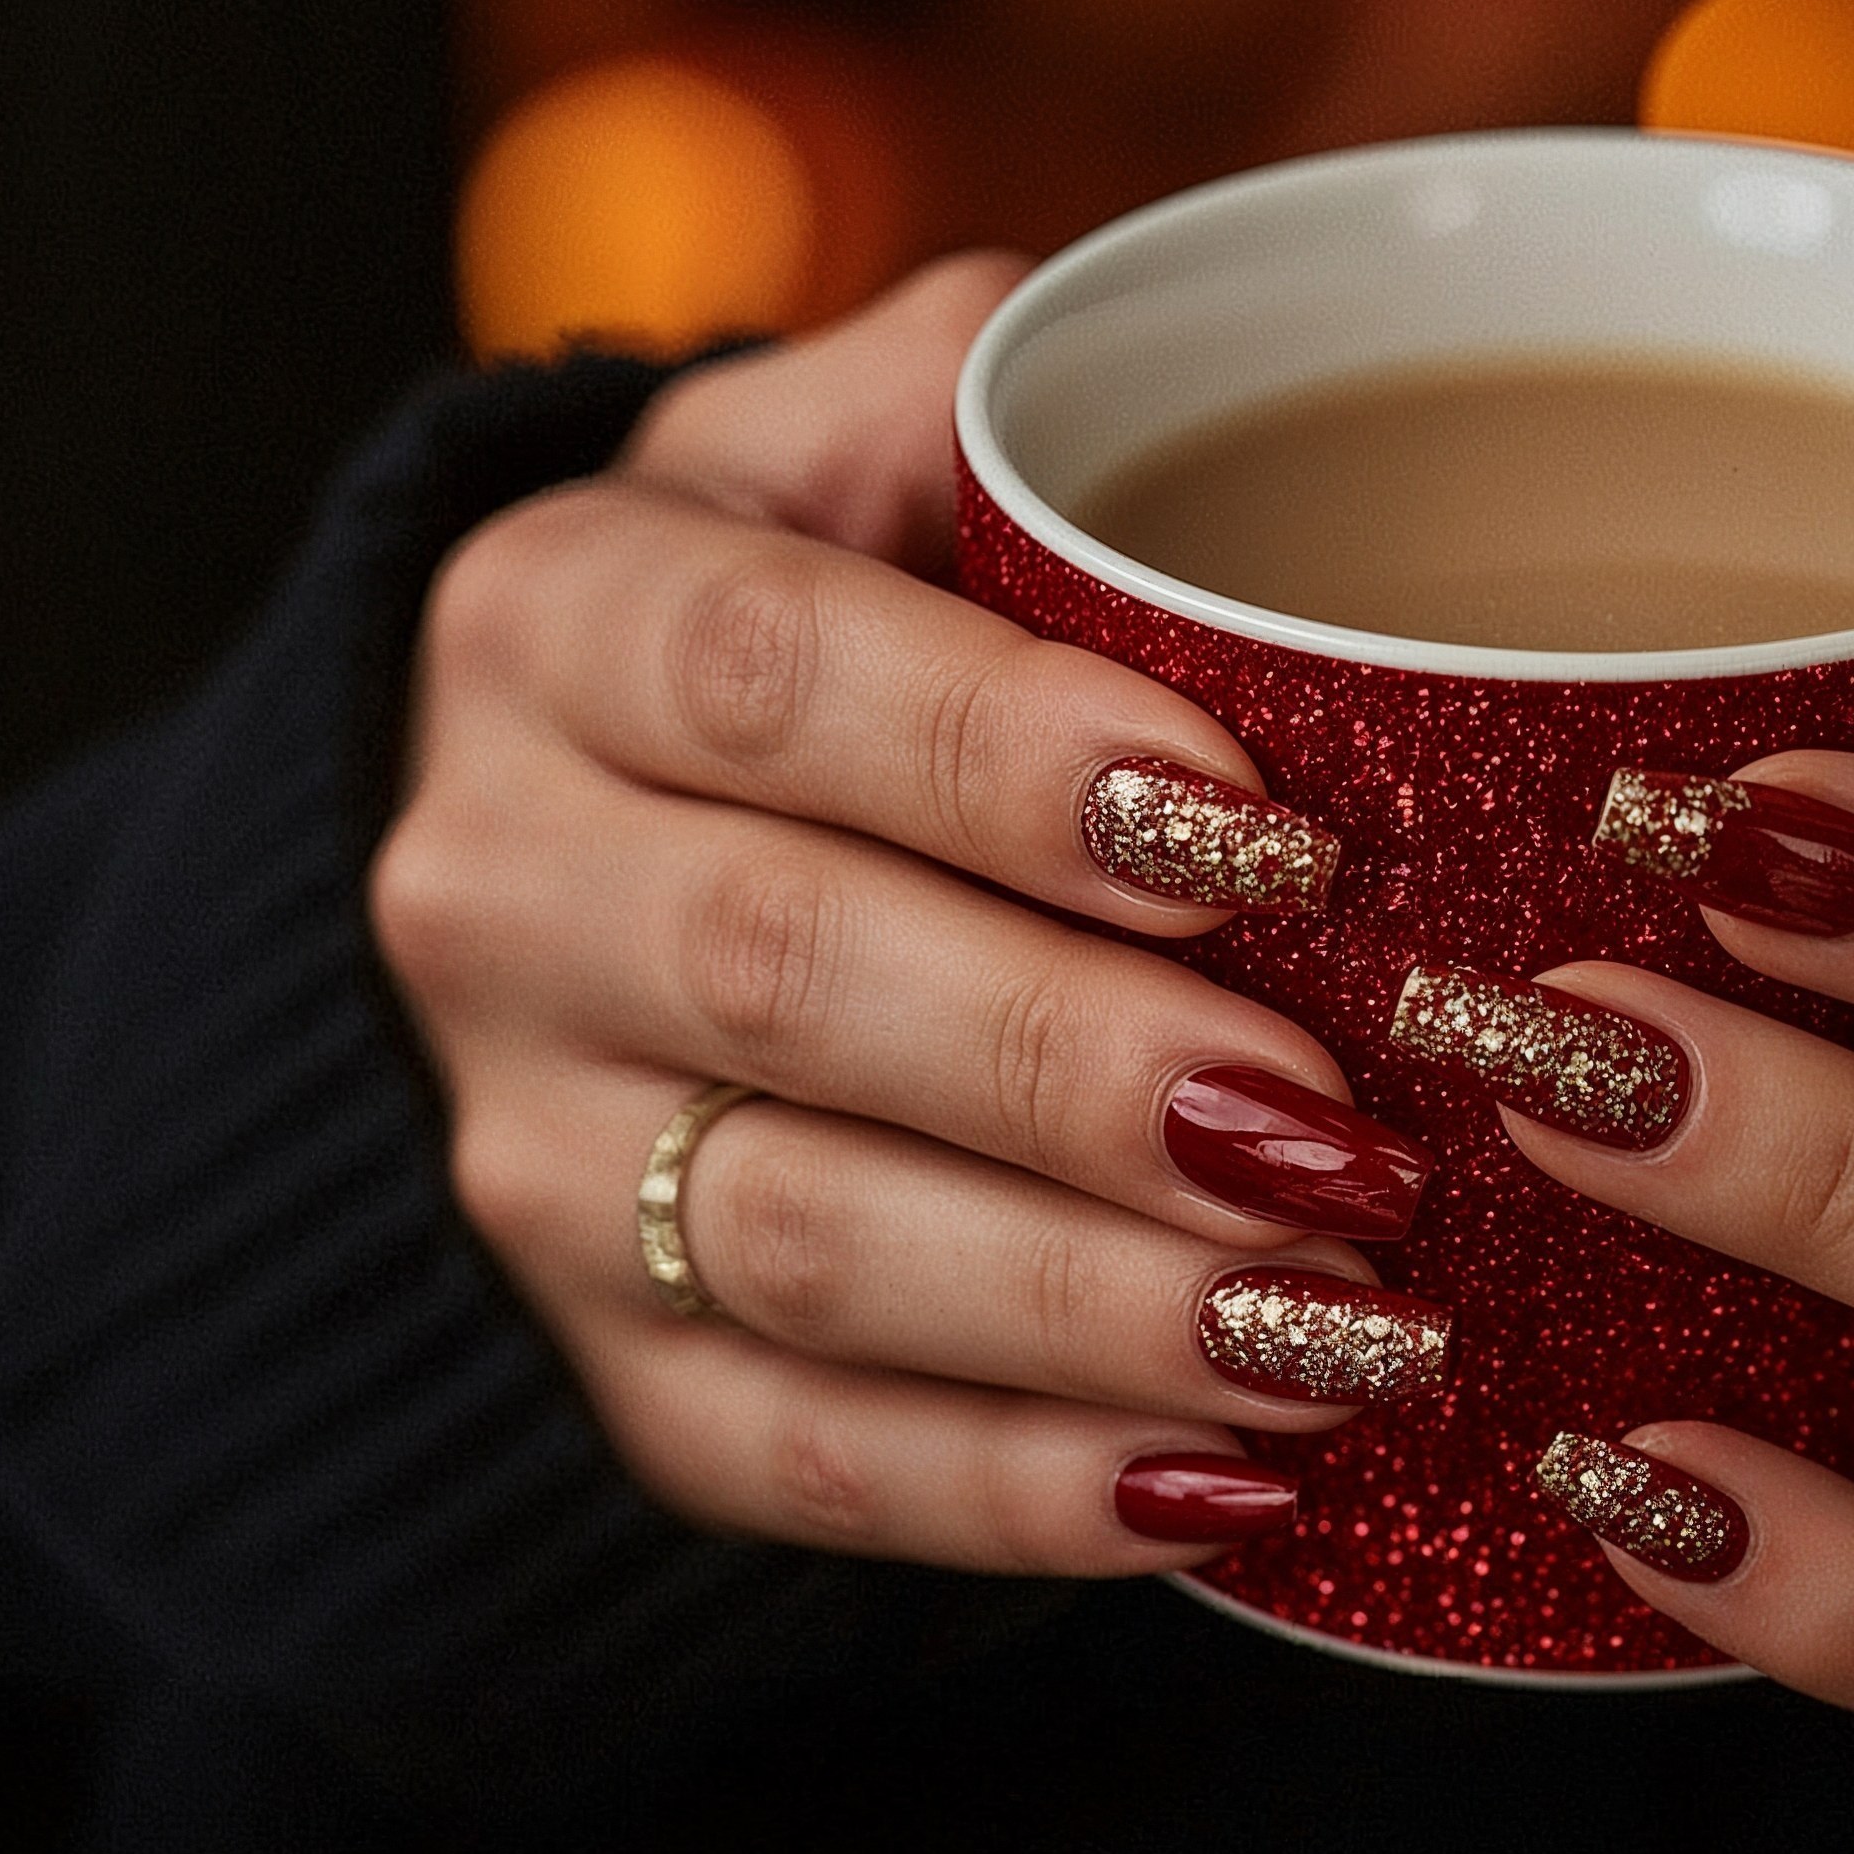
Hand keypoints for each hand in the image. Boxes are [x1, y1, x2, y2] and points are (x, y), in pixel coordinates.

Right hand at [371, 262, 1444, 1575]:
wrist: (552, 880)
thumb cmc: (785, 653)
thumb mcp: (815, 472)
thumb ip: (958, 405)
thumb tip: (1146, 358)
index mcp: (562, 623)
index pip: (770, 680)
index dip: (1005, 756)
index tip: (1254, 831)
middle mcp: (502, 886)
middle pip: (790, 978)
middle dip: (1084, 1068)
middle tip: (1351, 1129)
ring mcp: (530, 1148)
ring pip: (800, 1242)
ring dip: (1089, 1307)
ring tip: (1343, 1330)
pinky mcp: (598, 1365)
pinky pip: (796, 1456)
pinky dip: (1015, 1494)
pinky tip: (1229, 1494)